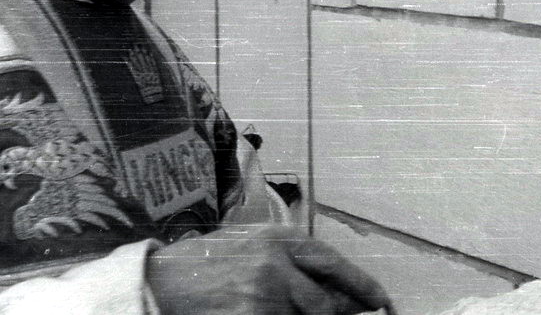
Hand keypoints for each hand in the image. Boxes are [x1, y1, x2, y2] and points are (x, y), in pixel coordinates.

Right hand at [146, 225, 394, 314]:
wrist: (159, 282)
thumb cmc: (203, 263)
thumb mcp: (249, 243)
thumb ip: (287, 257)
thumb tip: (329, 283)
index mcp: (278, 239)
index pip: (332, 263)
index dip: (361, 285)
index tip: (381, 302)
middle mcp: (275, 265)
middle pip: (326, 301)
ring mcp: (263, 296)